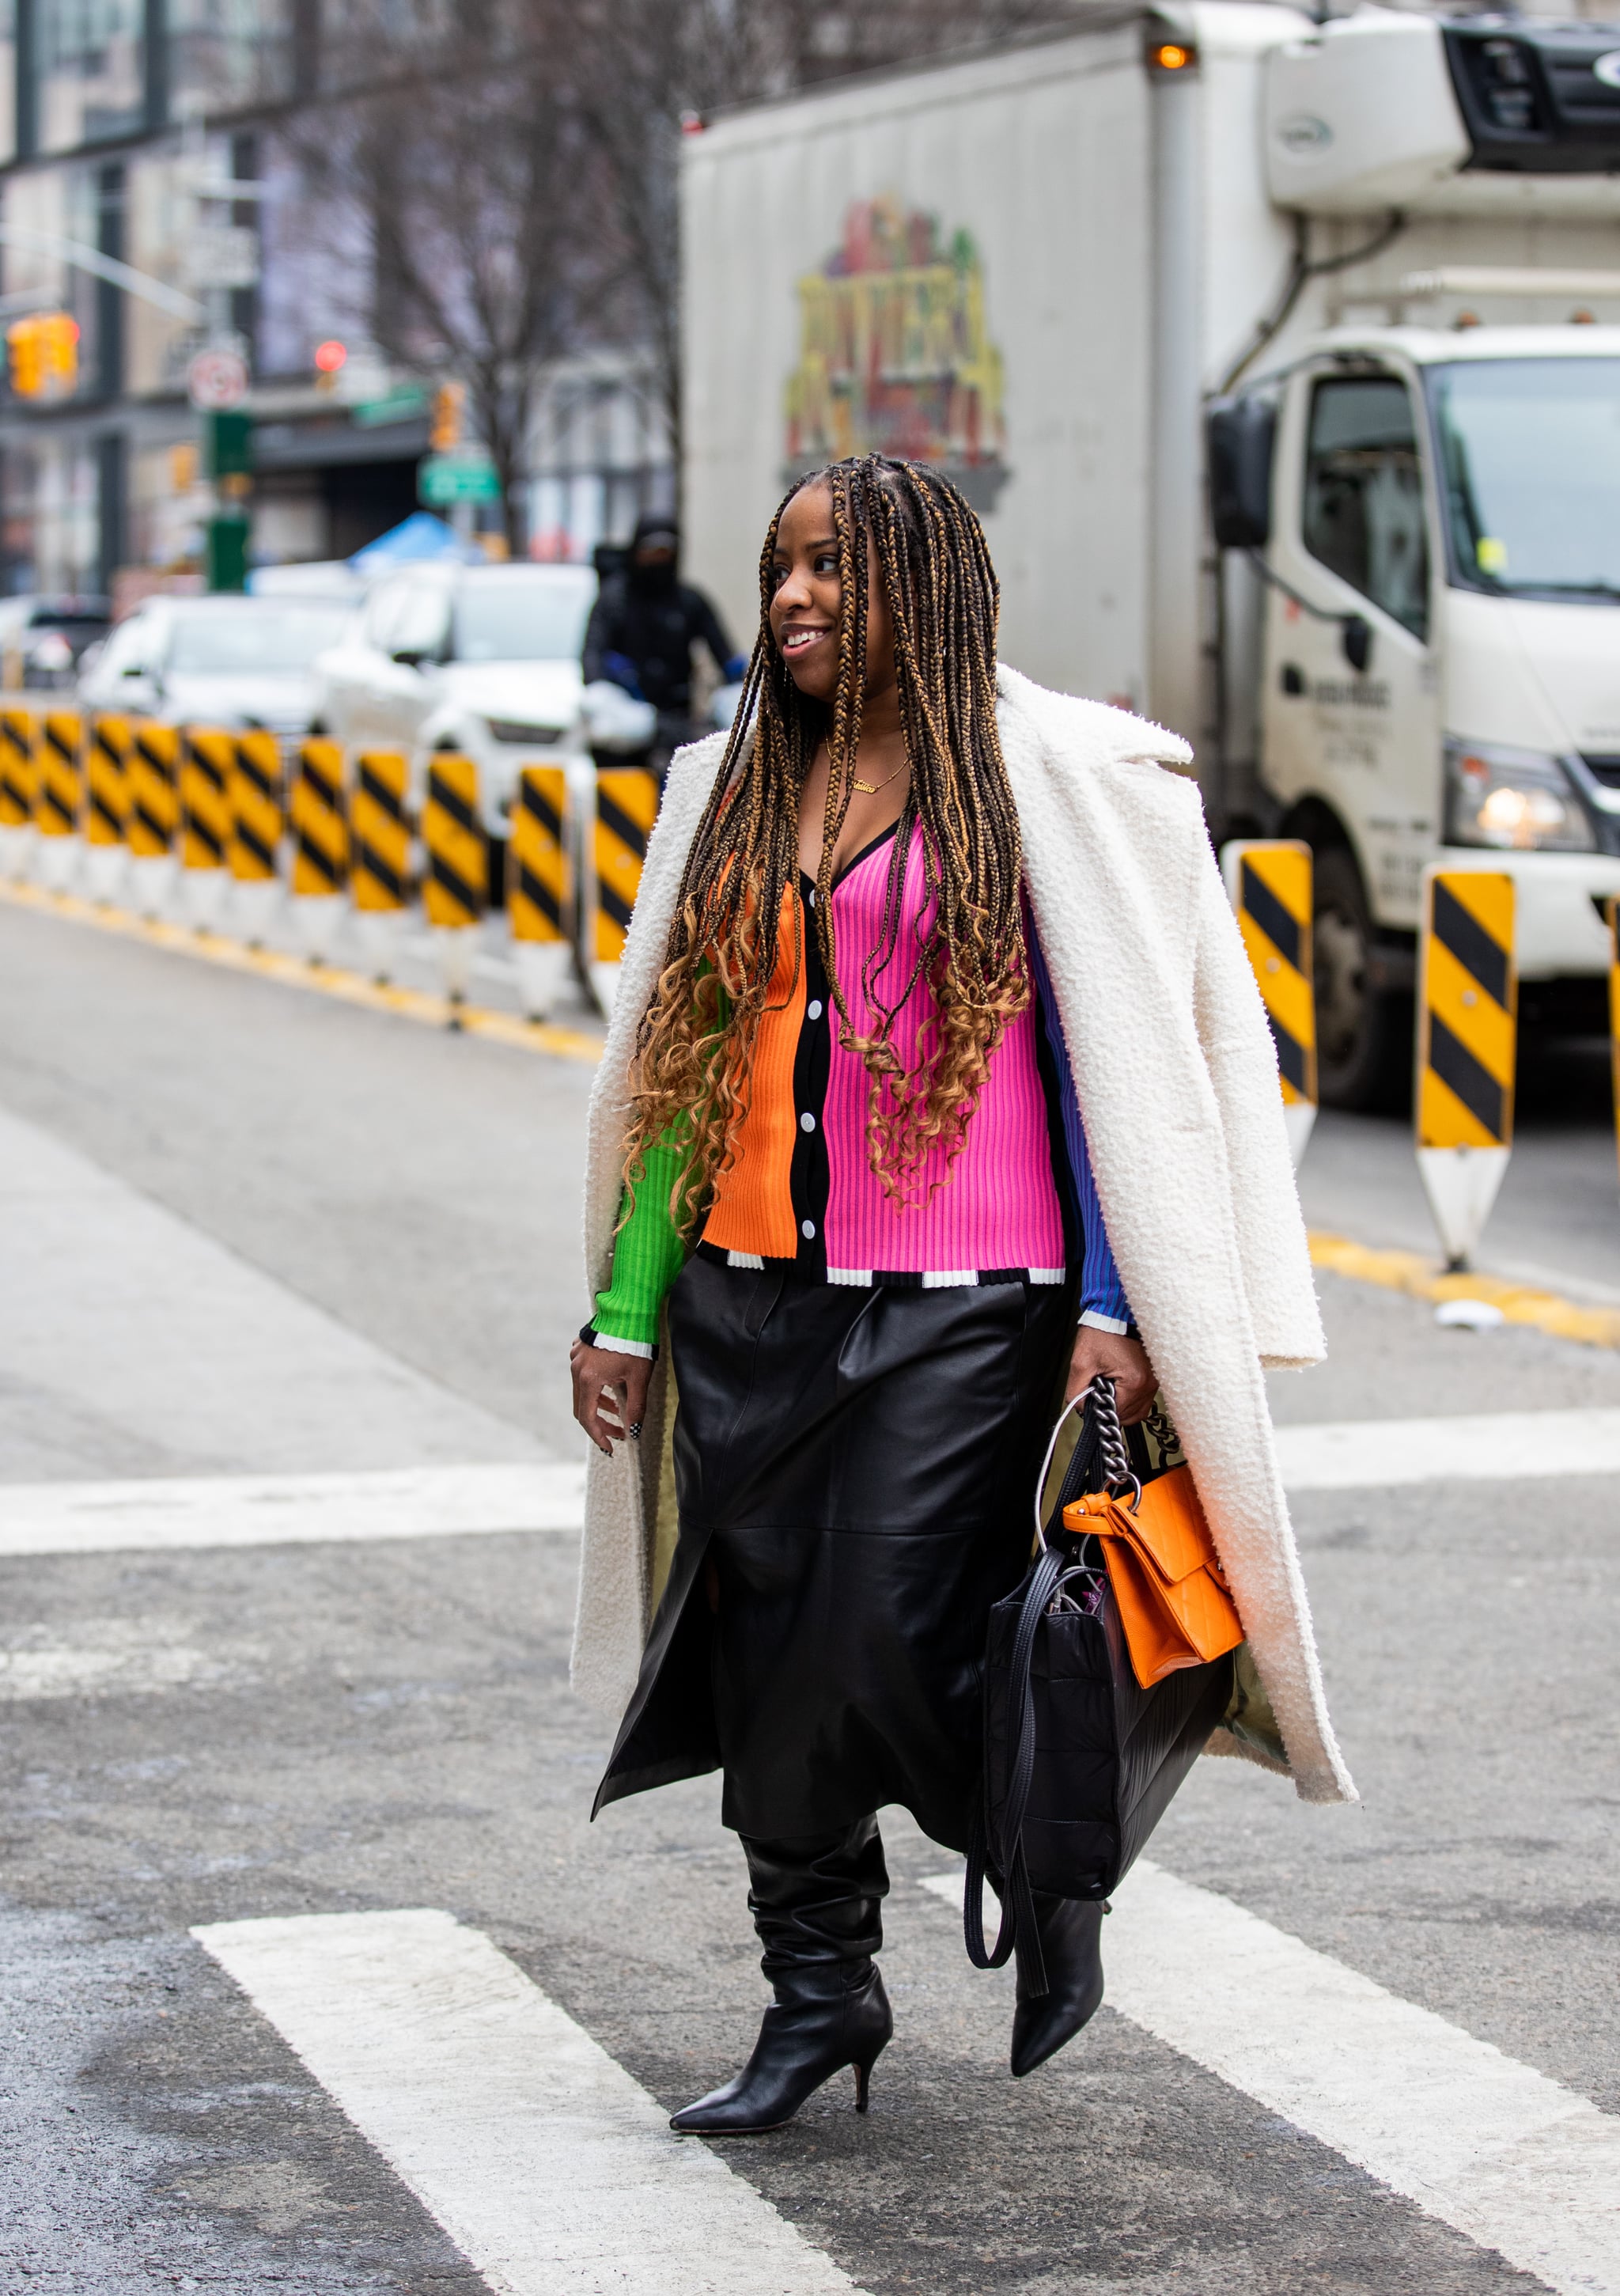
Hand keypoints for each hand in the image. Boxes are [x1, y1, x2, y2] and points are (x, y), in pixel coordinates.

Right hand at [571, 1340, 652, 1456]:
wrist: (629, 1310)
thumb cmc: (636, 1343)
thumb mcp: (639, 1378)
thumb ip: (635, 1407)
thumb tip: (634, 1431)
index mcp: (588, 1379)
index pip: (588, 1418)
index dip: (598, 1436)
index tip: (610, 1448)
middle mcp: (576, 1369)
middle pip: (582, 1407)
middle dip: (600, 1424)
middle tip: (618, 1434)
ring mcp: (576, 1358)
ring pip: (583, 1391)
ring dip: (599, 1405)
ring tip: (619, 1413)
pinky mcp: (580, 1349)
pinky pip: (583, 1376)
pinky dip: (596, 1389)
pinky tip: (612, 1390)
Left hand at [1065, 1325, 1156, 1424]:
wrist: (1114, 1315)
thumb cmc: (1101, 1334)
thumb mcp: (1081, 1364)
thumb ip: (1077, 1392)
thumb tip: (1081, 1408)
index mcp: (1134, 1382)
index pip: (1117, 1414)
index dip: (1101, 1410)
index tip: (1094, 1399)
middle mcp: (1149, 1383)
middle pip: (1130, 1416)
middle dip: (1112, 1409)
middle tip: (1100, 1392)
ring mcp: (1154, 1380)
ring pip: (1138, 1410)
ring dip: (1123, 1405)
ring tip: (1110, 1388)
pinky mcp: (1153, 1375)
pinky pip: (1144, 1399)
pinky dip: (1131, 1398)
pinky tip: (1119, 1386)